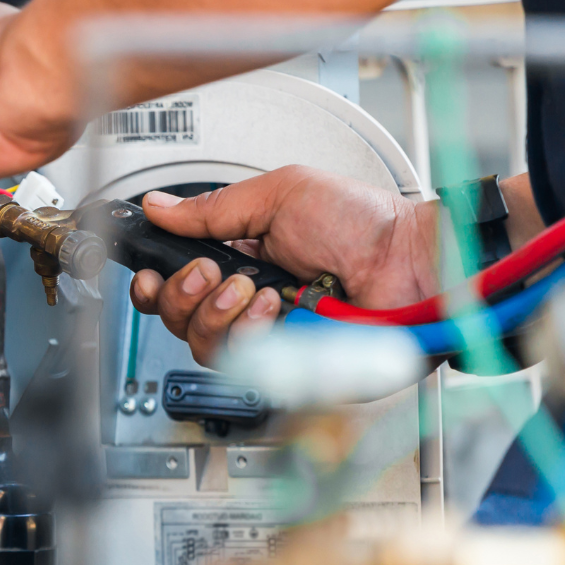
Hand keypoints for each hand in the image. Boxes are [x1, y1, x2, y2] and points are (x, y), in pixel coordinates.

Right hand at [129, 165, 436, 362]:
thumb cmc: (367, 224)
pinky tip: (278, 310)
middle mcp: (251, 304)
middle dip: (184, 295)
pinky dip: (252, 334)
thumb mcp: (281, 194)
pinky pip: (243, 367)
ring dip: (219, 314)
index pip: (178, 284)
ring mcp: (270, 340)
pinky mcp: (290, 369)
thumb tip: (159, 207)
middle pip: (179, 321)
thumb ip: (214, 207)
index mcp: (243, 260)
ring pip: (204, 347)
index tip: (150, 273)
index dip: (156, 284)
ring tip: (256, 289)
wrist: (414, 261)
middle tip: (213, 272)